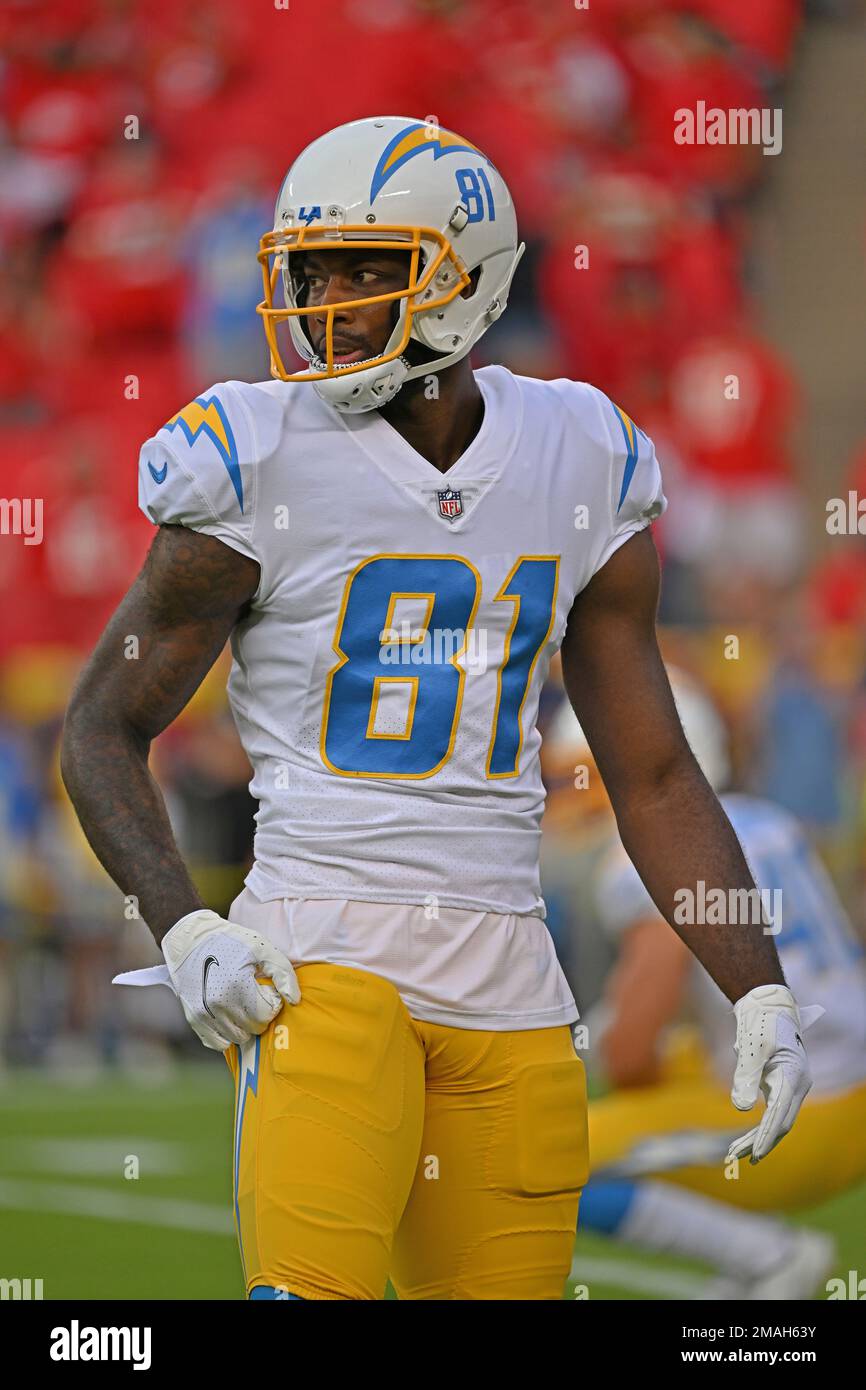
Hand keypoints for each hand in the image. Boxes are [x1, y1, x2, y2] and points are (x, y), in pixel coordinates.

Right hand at [161, 908, 299, 1050]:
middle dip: (259, 1014)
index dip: (271, 1002)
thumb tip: (294, 1001)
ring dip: (244, 1025)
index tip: (265, 989)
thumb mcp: (261, 947)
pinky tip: (228, 1014)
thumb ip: (283, 973)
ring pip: (238, 1039)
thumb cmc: (230, 941)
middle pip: (254, 1029)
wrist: (190, 940)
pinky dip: (227, 1034)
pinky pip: (218, 1044)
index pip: (266, 1015)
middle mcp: (219, 1004)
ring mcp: (205, 1014)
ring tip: (241, 1003)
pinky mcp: (194, 1020)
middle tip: (254, 996)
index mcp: (237, 985)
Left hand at [725, 983, 823, 1165]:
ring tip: (733, 1154)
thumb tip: (742, 1109)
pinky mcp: (782, 1088)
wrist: (767, 1008)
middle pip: (781, 1123)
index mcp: (794, 1075)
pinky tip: (742, 1141)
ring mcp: (792, 1088)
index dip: (767, 1135)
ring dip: (756, 1138)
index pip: (781, 1113)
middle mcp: (798, 1085)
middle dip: (759, 1142)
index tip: (754, 1154)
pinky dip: (758, 1127)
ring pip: (777, 1122)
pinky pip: (772, 1114)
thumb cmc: (760, 1024)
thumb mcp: (750, 1047)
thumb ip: (746, 1075)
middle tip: (734, 1157)